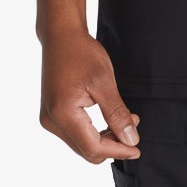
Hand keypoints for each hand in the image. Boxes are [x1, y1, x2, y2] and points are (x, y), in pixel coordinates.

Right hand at [38, 29, 140, 162]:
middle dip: (113, 146)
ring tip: (125, 121)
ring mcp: (49, 119)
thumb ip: (117, 114)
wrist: (61, 36)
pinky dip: (93, 132)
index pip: (93, 148)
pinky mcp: (51, 115)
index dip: (118, 151)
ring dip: (104, 139)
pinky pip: (75, 134)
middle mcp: (51, 120)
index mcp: (63, 113)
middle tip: (133, 128)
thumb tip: (130, 140)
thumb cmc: (81, 53)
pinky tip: (109, 120)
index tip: (137, 148)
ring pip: (81, 145)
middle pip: (87, 151)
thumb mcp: (105, 82)